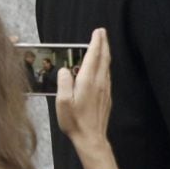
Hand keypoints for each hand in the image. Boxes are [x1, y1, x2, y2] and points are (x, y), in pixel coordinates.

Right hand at [56, 28, 123, 168]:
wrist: (91, 137)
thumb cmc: (75, 121)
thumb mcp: (62, 102)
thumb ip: (64, 83)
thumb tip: (65, 70)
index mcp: (88, 82)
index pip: (94, 56)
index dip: (96, 42)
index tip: (98, 32)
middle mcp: (100, 82)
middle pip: (104, 58)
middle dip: (103, 43)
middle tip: (102, 32)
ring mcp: (105, 88)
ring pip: (107, 66)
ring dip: (105, 53)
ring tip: (101, 45)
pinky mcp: (107, 95)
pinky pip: (107, 74)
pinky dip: (104, 65)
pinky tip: (101, 66)